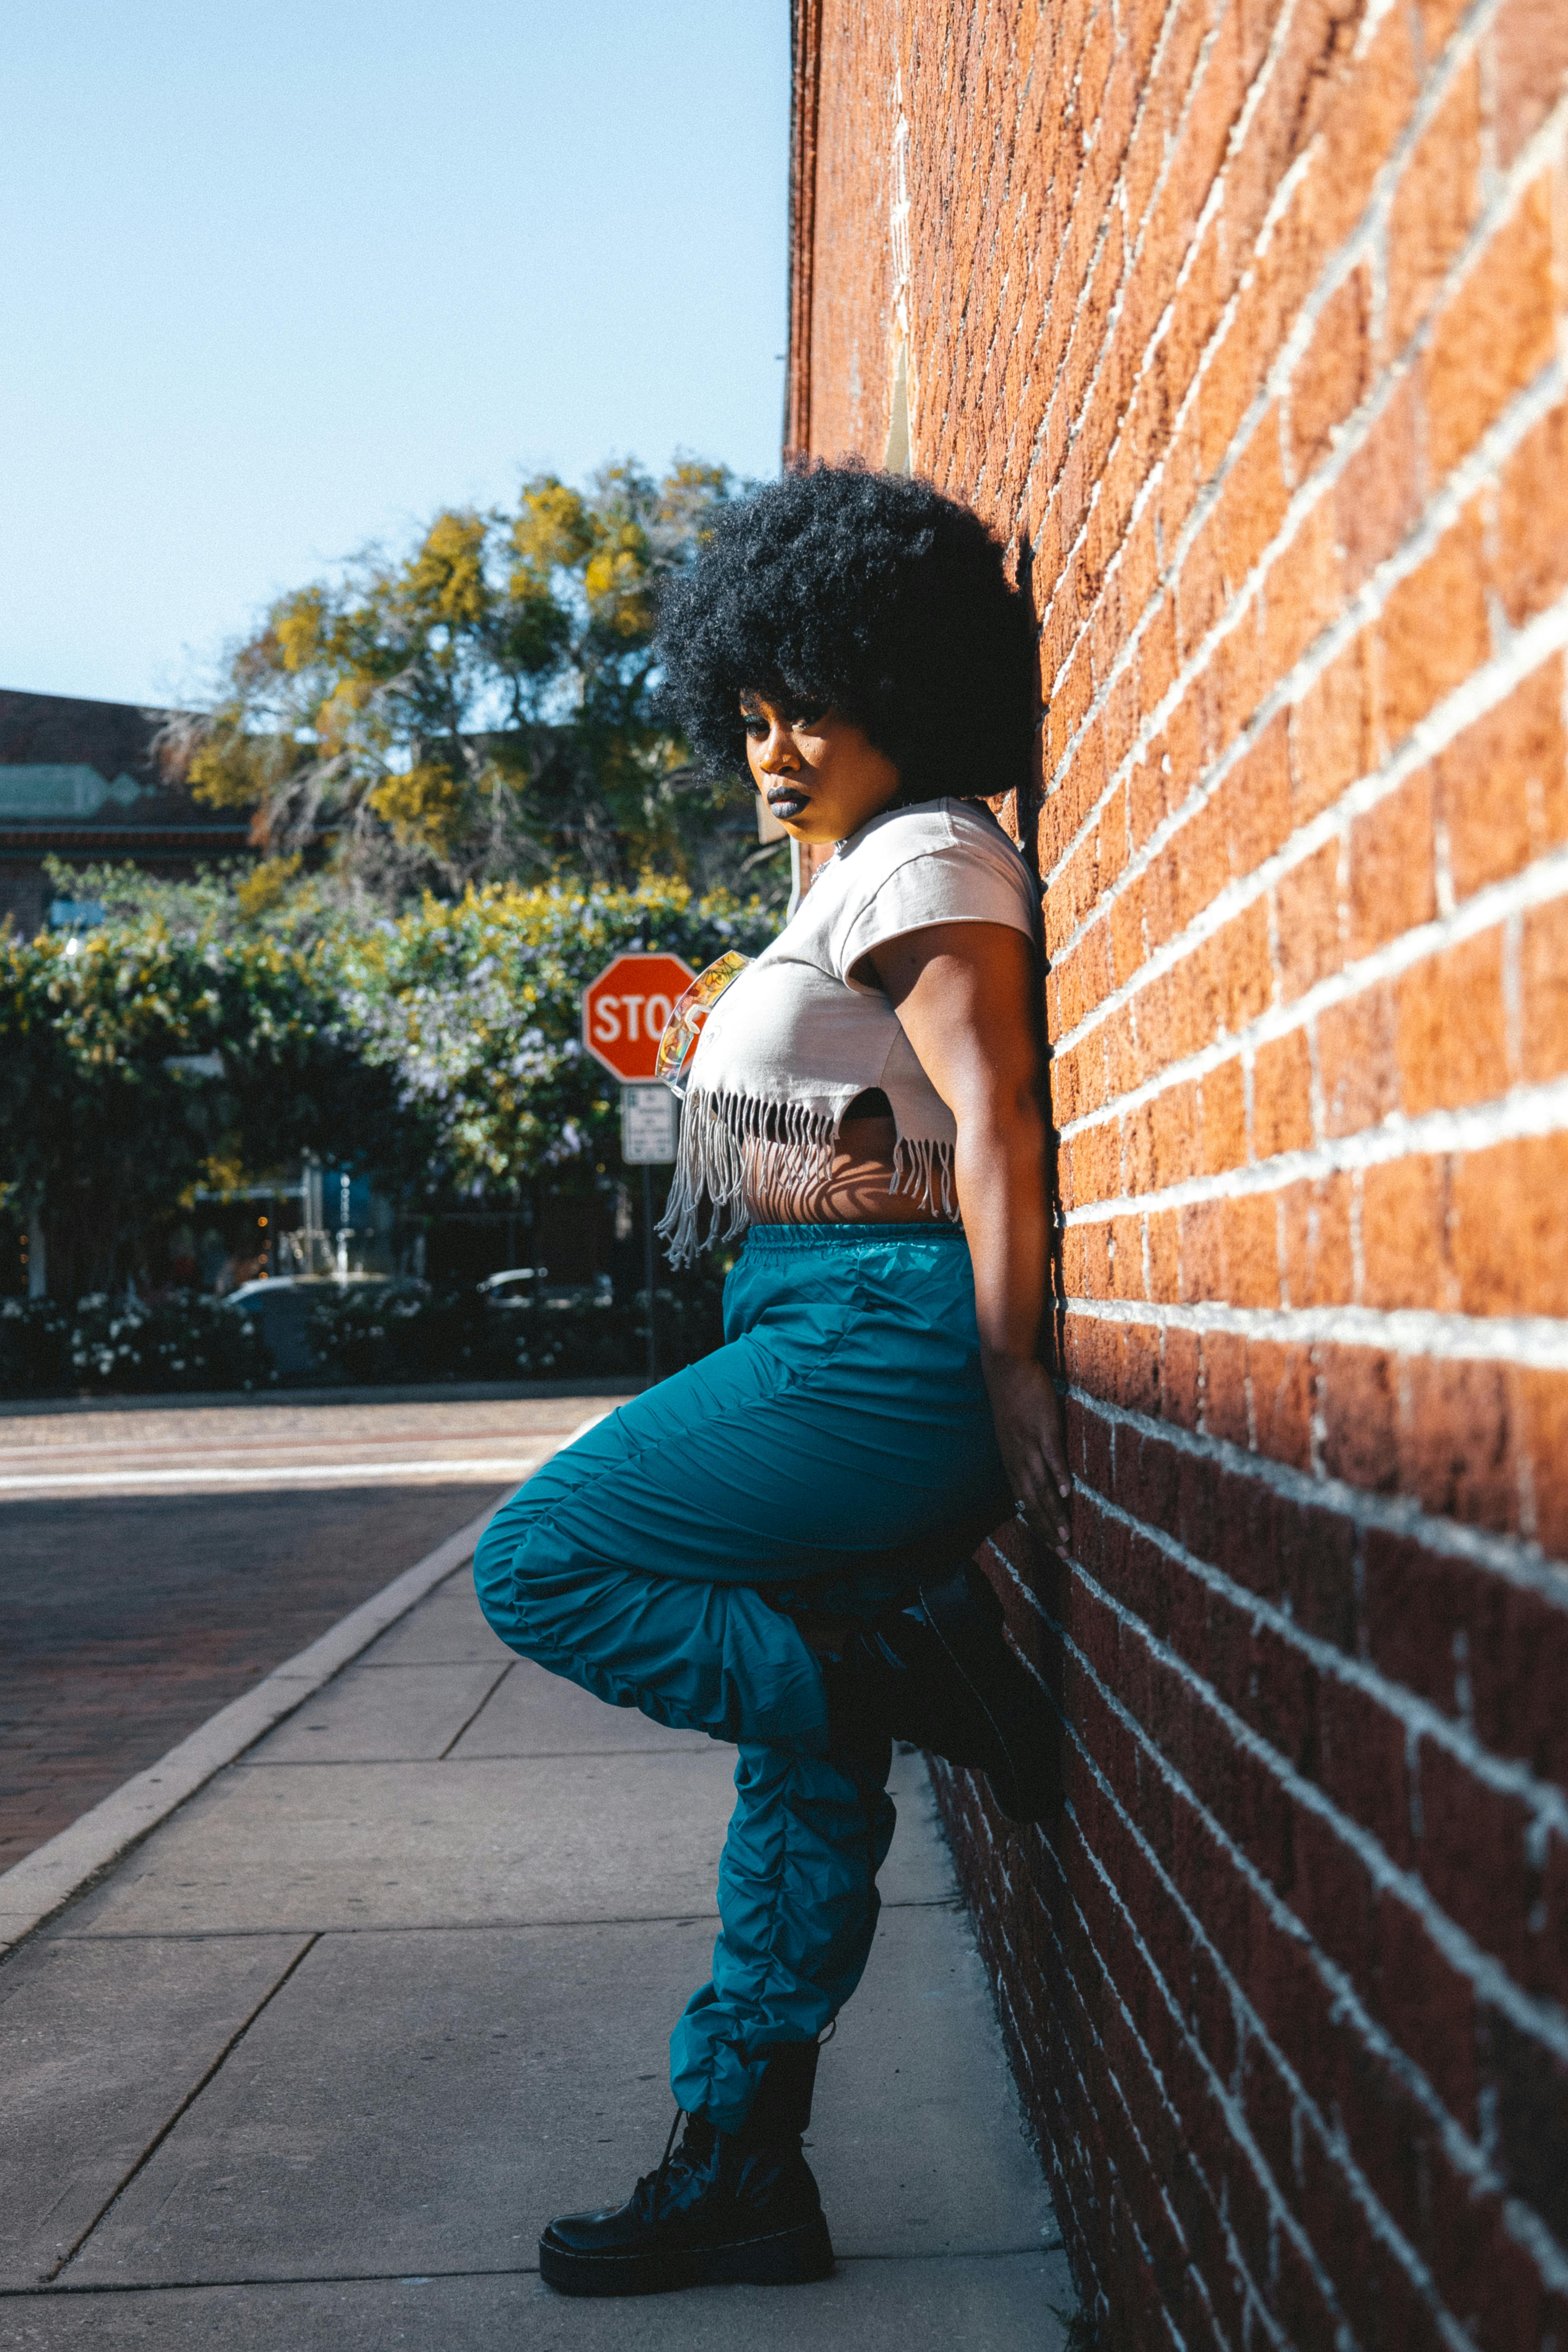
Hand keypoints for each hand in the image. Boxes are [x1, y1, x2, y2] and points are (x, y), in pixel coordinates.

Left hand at [982, 1351, 1071, 1550]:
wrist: (1007, 1366)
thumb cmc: (1014, 1398)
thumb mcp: (1015, 1432)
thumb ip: (1025, 1453)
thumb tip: (1040, 1472)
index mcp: (1012, 1460)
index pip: (1023, 1501)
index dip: (1037, 1525)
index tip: (1050, 1546)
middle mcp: (1018, 1457)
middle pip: (1032, 1501)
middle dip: (1047, 1529)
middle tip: (1063, 1554)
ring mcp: (1030, 1444)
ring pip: (1041, 1486)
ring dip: (1054, 1512)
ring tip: (1066, 1535)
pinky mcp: (1043, 1427)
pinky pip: (1051, 1456)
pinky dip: (1058, 1475)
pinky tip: (1067, 1493)